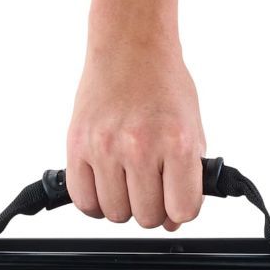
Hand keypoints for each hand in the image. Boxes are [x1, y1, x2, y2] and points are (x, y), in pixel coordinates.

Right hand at [67, 41, 204, 229]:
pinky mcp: (77, 146)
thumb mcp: (192, 129)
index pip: (182, 210)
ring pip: (116, 214)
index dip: (181, 210)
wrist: (129, 48)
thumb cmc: (163, 86)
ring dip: (123, 205)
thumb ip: (187, 177)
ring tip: (127, 181)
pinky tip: (106, 185)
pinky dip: (96, 202)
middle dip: (153, 208)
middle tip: (150, 186)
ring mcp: (105, 147)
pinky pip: (84, 201)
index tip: (176, 200)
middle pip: (148, 217)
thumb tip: (173, 221)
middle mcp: (140, 146)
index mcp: (177, 142)